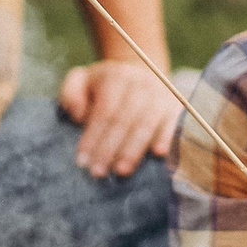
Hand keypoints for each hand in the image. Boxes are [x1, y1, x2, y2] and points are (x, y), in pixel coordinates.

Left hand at [59, 60, 182, 176]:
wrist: (140, 74)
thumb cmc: (103, 86)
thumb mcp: (81, 80)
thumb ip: (71, 93)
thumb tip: (78, 115)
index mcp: (115, 77)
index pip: (104, 111)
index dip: (93, 137)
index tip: (82, 161)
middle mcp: (140, 84)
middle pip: (124, 120)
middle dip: (109, 149)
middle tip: (97, 172)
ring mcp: (159, 94)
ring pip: (146, 124)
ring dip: (134, 150)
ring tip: (121, 171)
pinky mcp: (175, 106)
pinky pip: (173, 123)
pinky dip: (166, 138)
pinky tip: (158, 155)